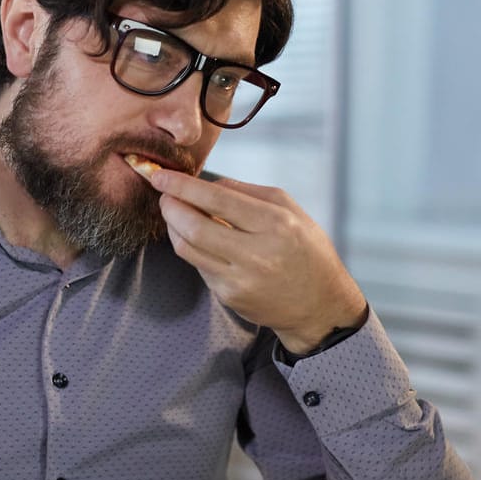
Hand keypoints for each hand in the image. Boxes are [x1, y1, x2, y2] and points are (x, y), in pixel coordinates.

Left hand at [146, 169, 368, 353]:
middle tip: (163, 194)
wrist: (319, 304)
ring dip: (173, 227)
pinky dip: (191, 247)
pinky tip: (193, 237)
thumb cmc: (305, 250)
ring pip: (188, 249)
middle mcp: (258, 254)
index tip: (161, 176)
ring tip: (173, 213)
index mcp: (276, 224)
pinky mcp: (230, 296)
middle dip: (170, 206)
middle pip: (194, 226)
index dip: (182, 186)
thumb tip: (207, 184)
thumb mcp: (290, 211)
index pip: (217, 200)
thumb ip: (248, 192)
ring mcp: (241, 279)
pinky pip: (198, 266)